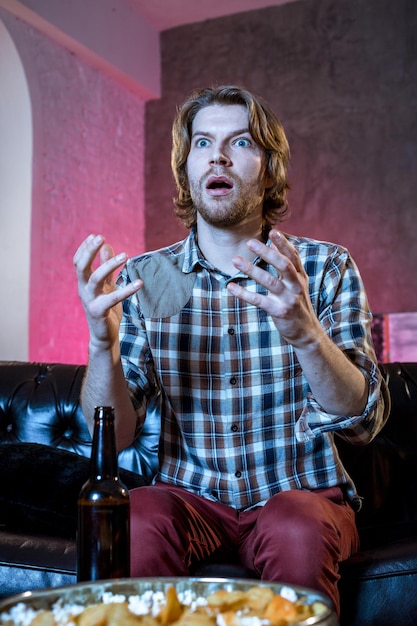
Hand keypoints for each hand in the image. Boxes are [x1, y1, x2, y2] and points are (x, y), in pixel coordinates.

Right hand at [73, 234, 141, 351]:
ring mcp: (90, 300)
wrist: (104, 335)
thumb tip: (108, 245)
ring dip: (109, 265)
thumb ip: (107, 267)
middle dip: (89, 251)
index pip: (78, 261)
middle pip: (81, 266)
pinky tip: (139, 282)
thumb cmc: (105, 309)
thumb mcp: (106, 285)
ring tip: (125, 255)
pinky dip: (127, 289)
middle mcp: (83, 290)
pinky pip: (113, 297)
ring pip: (95, 278)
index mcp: (84, 283)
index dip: (85, 248)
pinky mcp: (100, 311)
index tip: (96, 236)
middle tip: (101, 237)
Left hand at [227, 230, 320, 347]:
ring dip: (252, 269)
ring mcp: (289, 299)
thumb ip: (287, 265)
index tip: (272, 232)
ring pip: (270, 281)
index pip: (293, 256)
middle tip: (249, 242)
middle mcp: (296, 286)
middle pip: (283, 265)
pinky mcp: (280, 312)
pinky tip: (231, 287)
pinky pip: (259, 301)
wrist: (307, 333)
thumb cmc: (297, 305)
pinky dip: (244, 293)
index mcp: (300, 277)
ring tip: (235, 260)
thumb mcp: (296, 284)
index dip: (283, 243)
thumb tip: (273, 245)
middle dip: (266, 253)